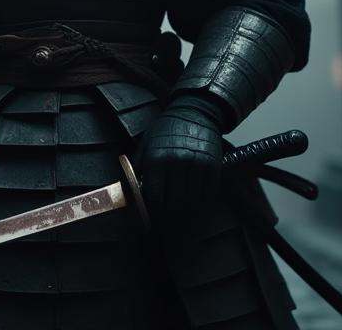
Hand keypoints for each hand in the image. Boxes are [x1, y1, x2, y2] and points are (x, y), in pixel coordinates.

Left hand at [132, 93, 228, 256]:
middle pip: (172, 204)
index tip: (149, 224)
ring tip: (179, 226)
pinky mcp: (213, 166)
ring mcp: (197, 165)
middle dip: (167, 220)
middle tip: (164, 230)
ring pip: (190, 203)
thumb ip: (137, 169)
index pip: (152, 197)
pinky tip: (195, 213)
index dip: (150, 214)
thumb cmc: (165, 130)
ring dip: (184, 218)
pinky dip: (201, 208)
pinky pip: (207, 195)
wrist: (195, 111)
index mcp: (156, 159)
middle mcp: (177, 162)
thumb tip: (128, 195)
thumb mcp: (146, 144)